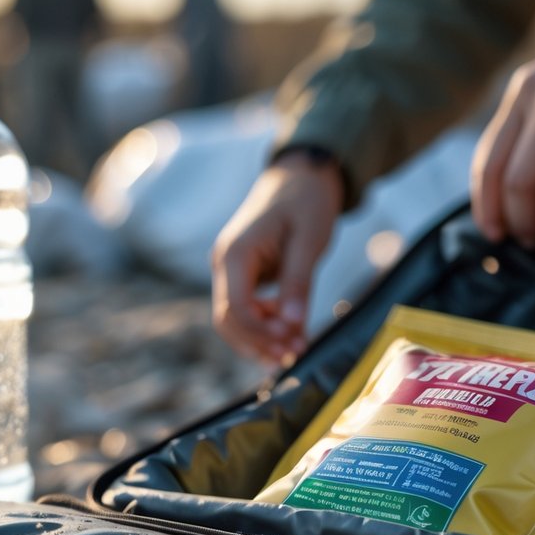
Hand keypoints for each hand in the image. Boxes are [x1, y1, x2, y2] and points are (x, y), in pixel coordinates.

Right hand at [211, 153, 343, 362]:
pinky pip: (249, 310)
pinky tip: (294, 333)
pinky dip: (268, 326)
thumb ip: (298, 282)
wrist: (301, 177)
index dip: (260, 332)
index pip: (235, 307)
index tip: (291, 343)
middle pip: (228, 320)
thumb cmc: (306, 202)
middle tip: (294, 356)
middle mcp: (225, 263)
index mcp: (234, 252)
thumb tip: (293, 325)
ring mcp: (232, 271)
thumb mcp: (309, 240)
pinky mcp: (244, 277)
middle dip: (258, 343)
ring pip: (236, 320)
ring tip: (297, 349)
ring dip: (262, 340)